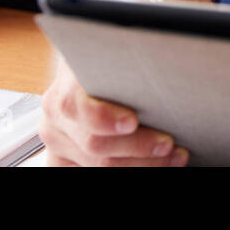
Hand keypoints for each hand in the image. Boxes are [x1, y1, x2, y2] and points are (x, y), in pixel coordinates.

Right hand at [39, 57, 188, 165]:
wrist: (93, 78)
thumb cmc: (114, 66)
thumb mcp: (117, 56)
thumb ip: (128, 62)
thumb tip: (161, 57)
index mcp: (65, 85)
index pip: (77, 105)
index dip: (104, 117)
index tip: (132, 121)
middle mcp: (55, 116)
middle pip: (94, 144)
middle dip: (138, 146)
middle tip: (169, 143)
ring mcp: (57, 142)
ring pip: (98, 165)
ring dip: (142, 163)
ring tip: (174, 155)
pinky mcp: (62, 161)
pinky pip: (91, 174)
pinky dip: (129, 170)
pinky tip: (153, 164)